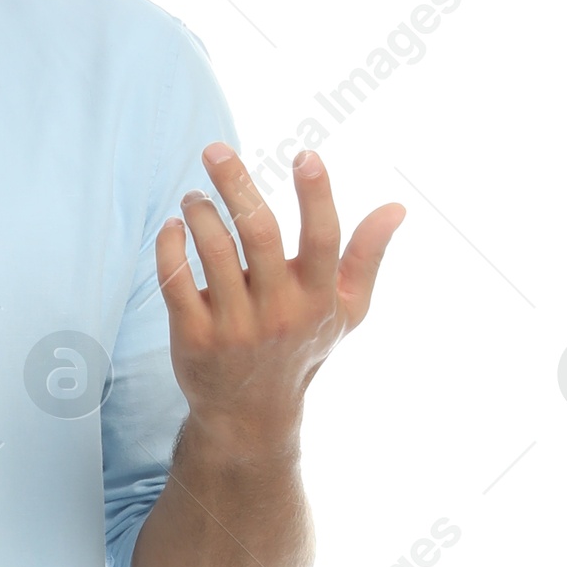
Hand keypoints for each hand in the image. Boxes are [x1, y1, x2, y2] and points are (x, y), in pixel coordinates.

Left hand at [156, 144, 404, 454]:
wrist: (250, 415)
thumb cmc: (302, 348)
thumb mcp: (345, 311)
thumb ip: (366, 258)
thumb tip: (396, 208)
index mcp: (317, 298)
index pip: (322, 239)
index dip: (316, 195)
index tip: (305, 156)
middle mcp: (277, 312)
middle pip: (259, 235)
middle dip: (236, 185)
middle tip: (216, 150)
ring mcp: (233, 327)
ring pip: (213, 252)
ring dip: (200, 212)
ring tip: (194, 196)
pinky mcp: (193, 338)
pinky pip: (175, 282)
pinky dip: (171, 247)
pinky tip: (173, 226)